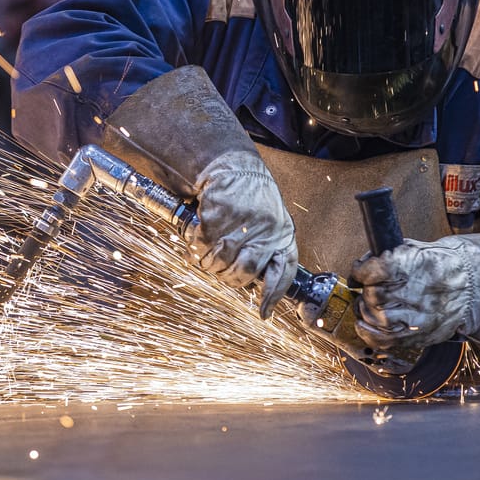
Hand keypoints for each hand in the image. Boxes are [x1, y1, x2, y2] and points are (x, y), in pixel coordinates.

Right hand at [193, 150, 296, 317]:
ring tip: (209, 253)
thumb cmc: (251, 197)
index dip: (272, 295)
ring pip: (221, 264)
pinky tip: (199, 238)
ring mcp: (240, 225)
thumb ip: (267, 248)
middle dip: (231, 278)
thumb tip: (258, 286)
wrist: (231, 165)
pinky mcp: (217, 219)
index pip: (283, 272)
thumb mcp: (270, 220)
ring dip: (210, 264)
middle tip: (224, 271)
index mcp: (282, 234)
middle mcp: (265, 231)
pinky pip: (203, 248)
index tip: (264, 313)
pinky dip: (197, 248)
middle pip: (245, 273)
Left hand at [350, 233, 479, 360]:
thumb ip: (390, 254)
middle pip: (375, 295)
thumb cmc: (441, 265)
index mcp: (415, 266)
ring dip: (366, 310)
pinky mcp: (419, 334)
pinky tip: (363, 325)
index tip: (359, 271)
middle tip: (369, 288)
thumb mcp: (418, 249)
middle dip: (368, 290)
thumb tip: (363, 263)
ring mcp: (419, 316)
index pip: (376, 270)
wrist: (472, 285)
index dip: (361, 271)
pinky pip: (385, 340)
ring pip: (377, 318)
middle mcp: (417, 292)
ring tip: (370, 304)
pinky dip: (368, 333)